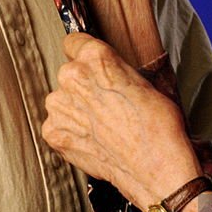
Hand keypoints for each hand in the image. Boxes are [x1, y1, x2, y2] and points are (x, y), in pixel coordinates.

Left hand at [42, 33, 201, 208]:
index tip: (91, 65)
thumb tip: (106, 72)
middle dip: (85, 85)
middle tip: (108, 104)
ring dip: (77, 109)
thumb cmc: (158, 127)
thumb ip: (116, 71)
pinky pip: (58, 124)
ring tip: (104, 125)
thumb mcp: (145, 83)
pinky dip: (72, 131)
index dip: (86, 54)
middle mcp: (71, 77)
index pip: (74, 42)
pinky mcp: (54, 133)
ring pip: (63, 100)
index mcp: (95, 57)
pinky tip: (95, 139)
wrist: (155, 169)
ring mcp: (59, 107)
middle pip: (69, 73)